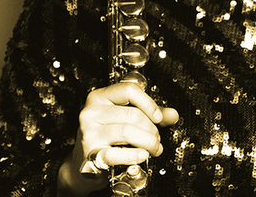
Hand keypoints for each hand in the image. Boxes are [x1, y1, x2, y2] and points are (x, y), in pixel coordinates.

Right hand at [57, 83, 178, 195]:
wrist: (82, 164)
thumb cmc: (106, 138)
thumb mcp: (126, 119)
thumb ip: (151, 115)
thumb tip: (172, 115)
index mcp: (99, 97)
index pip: (129, 90)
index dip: (149, 103)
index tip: (159, 117)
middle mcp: (91, 112)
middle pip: (132, 114)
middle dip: (152, 129)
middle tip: (157, 139)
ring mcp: (88, 133)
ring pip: (128, 132)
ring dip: (148, 142)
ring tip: (153, 148)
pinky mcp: (90, 153)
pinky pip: (117, 153)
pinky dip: (135, 155)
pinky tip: (142, 155)